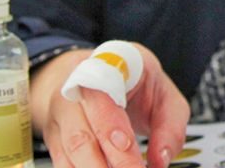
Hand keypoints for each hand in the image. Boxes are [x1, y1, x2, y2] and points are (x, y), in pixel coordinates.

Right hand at [29, 45, 188, 167]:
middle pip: (82, 131)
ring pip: (69, 150)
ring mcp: (61, 113)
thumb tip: (161, 160)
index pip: (104, 95)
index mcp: (109, 66)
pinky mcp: (54, 137)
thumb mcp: (164, 95)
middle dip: (106, 162)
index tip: (127, 146)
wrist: (98, 74)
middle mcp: (76, 88)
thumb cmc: (134, 83)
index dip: (112, 124)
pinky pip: (62, 161)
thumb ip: (170, 126)